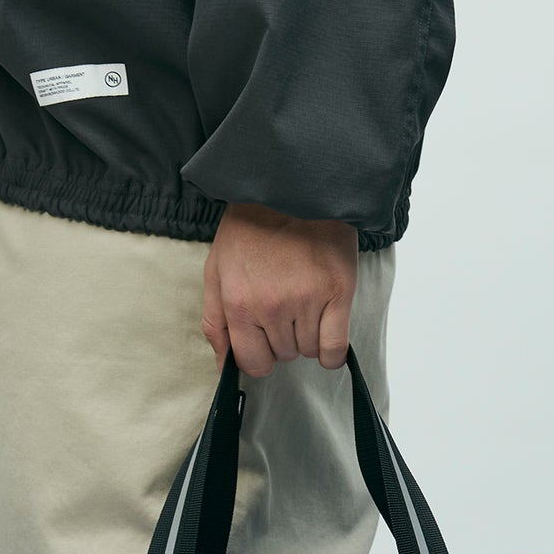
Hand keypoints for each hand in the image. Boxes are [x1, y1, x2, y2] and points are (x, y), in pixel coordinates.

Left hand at [202, 203, 359, 378]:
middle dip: (282, 338)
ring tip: (304, 300)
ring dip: (307, 336)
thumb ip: (216, 322)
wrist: (292, 187)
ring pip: (308, 351)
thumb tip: (225, 366)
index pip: (253, 362)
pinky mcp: (338, 292)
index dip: (260, 355)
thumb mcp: (217, 270)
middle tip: (285, 304)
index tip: (265, 339)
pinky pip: (335, 348)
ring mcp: (306, 300)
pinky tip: (326, 329)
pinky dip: (331, 350)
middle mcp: (271, 307)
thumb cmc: (251, 227)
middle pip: (283, 355)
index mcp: (238, 303)